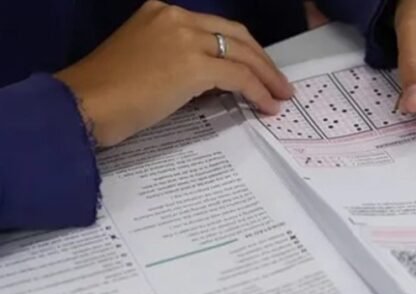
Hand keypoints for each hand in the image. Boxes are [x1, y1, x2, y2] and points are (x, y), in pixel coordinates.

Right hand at [56, 0, 292, 146]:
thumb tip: (214, 82)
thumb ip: (180, 63)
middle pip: (236, 35)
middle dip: (262, 61)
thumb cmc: (107, 95)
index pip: (216, 28)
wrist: (84, 106)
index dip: (242, 50)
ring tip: (280, 96)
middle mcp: (176, 17)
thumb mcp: (147, 65)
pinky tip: (267, 106)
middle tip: (278, 83)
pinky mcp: (192, 65)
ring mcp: (185, 38)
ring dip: (267, 76)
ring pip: (242, 54)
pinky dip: (257, 91)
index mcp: (162, 13)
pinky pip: (238, 77)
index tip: (257, 70)